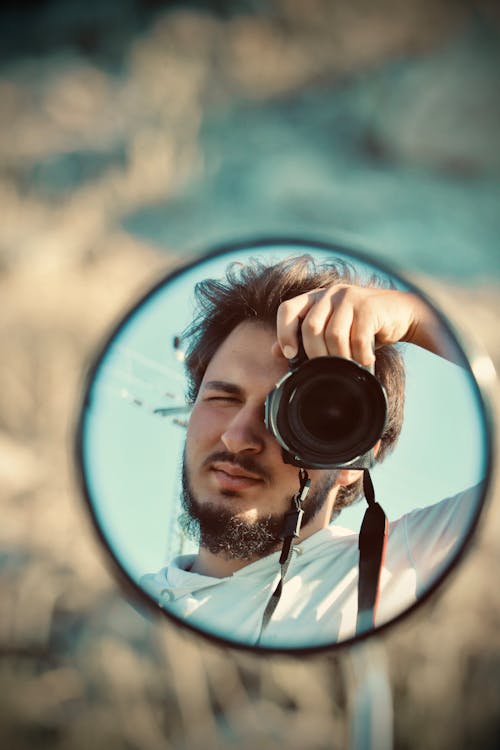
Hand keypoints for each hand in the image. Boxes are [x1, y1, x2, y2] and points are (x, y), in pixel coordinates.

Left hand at [274, 284, 445, 366]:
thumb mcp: (331, 330)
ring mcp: (350, 297)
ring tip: (350, 368)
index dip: (284, 333)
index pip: (287, 310)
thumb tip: (275, 351)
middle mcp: (330, 294)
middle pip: (310, 328)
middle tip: (329, 370)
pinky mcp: (369, 306)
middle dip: (317, 355)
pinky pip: (358, 338)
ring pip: (334, 335)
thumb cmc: (362, 326)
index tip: (291, 355)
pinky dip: (360, 356)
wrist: (401, 313)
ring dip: (341, 358)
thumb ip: (304, 338)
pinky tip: (366, 362)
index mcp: (315, 298)